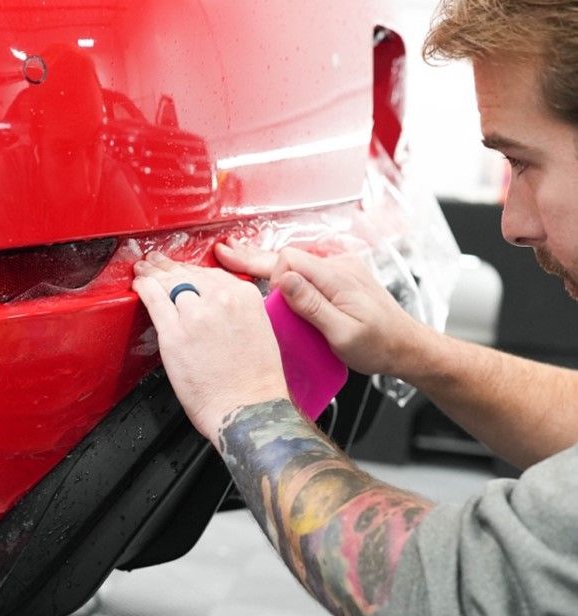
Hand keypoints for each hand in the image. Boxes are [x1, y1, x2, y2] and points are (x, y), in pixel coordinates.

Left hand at [132, 252, 288, 440]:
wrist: (247, 409)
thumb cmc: (255, 381)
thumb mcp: (259, 330)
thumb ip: (237, 310)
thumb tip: (215, 304)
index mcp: (245, 297)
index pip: (211, 273)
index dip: (191, 270)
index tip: (181, 269)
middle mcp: (220, 299)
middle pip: (187, 274)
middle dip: (168, 266)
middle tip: (155, 261)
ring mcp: (195, 314)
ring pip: (168, 283)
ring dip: (153, 274)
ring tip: (143, 270)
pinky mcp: (174, 333)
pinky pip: (154, 300)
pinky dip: (144, 288)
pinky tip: (138, 284)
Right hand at [214, 239, 428, 377]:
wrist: (406, 346)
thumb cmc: (379, 345)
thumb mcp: (343, 333)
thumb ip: (313, 306)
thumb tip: (284, 280)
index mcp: (336, 276)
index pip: (289, 259)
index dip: (272, 276)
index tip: (267, 299)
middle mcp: (338, 265)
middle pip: (287, 255)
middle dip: (253, 257)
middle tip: (224, 253)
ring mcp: (339, 269)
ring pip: (294, 261)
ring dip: (268, 265)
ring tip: (238, 260)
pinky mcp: (339, 277)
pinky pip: (305, 269)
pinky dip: (283, 272)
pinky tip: (268, 275)